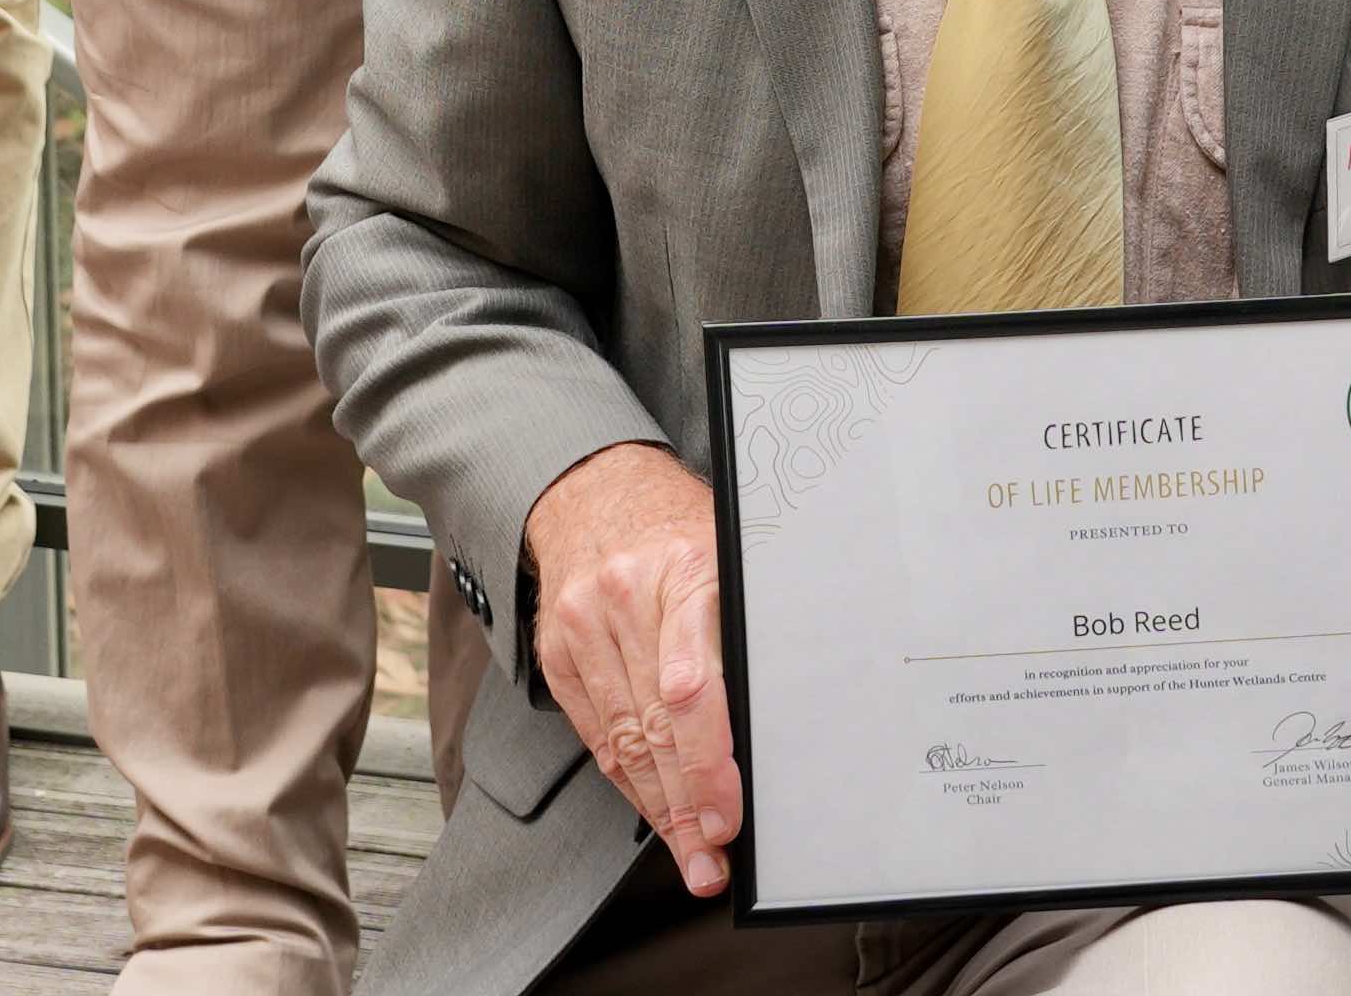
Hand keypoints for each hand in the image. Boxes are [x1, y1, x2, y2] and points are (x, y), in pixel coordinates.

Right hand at [526, 444, 738, 896]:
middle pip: (657, 729)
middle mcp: (627, 601)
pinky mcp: (559, 653)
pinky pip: (597, 733)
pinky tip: (654, 811)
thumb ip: (748, 621)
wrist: (589, 487)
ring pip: (625, 742)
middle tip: (713, 863)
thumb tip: (791, 711)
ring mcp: (585, 628)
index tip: (728, 815)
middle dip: (688, 809)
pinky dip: (628, 780)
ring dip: (660, 809)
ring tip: (691, 856)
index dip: (708, 763)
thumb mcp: (731, 548)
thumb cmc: (675, 523)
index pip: (691, 688)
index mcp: (686, 570)